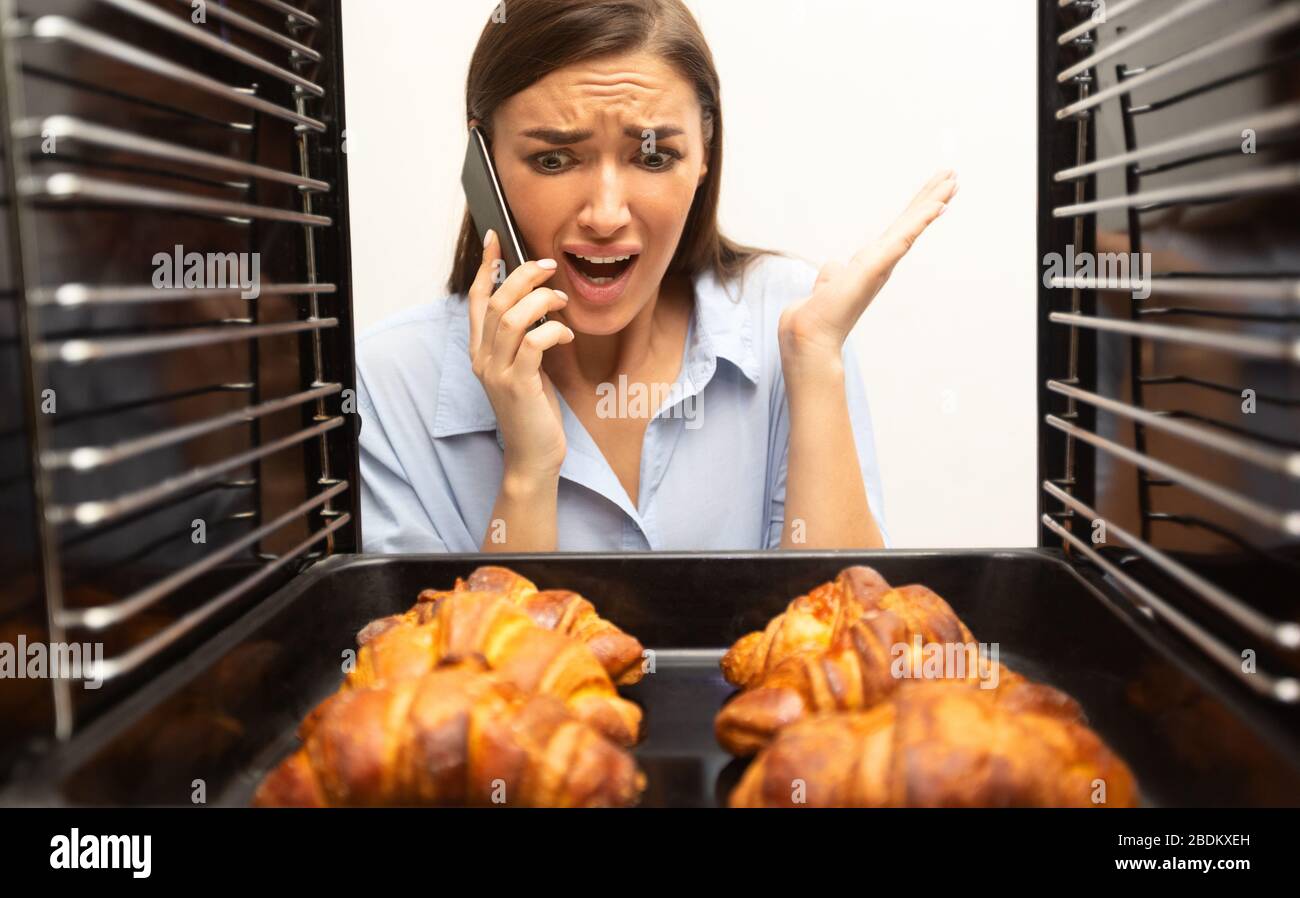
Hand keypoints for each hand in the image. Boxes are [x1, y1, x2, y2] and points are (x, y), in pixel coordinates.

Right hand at [468, 230, 573, 481]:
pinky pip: (533, 342)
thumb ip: (525, 338)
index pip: (476, 299)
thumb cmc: (534, 411)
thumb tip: (542, 302)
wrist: (533, 456)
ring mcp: (496, 372)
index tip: (496, 238)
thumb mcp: (526, 367)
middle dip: (523, 275)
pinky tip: (568, 335)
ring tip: (562, 301)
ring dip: (541, 300)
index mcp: (480, 351)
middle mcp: (482, 358)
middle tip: (549, 265)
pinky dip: (554, 331)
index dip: (485, 266)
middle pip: (495, 300)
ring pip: (511, 317)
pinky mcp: (517, 385)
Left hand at [778, 169, 957, 375]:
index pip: (899, 229)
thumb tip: (834, 267)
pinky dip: (922, 220)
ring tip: (953, 180)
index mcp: (873, 262)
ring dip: (934, 201)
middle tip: (953, 174)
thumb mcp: (829, 284)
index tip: (935, 192)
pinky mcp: (878, 265)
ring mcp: (883, 263)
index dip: (917, 210)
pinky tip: (939, 205)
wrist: (812, 333)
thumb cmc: (820, 313)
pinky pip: (905, 237)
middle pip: (911, 222)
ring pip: (913, 225)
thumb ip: (834, 274)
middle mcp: (883, 261)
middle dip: (932, 197)